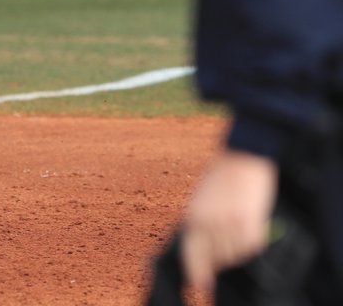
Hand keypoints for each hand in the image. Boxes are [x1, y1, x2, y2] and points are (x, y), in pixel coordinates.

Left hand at [179, 149, 278, 293]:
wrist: (242, 159)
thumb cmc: (219, 178)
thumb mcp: (199, 200)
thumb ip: (198, 223)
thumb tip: (198, 248)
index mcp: (193, 217)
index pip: (191, 254)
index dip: (196, 271)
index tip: (198, 283)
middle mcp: (210, 224)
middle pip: (214, 258)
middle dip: (219, 260)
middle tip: (225, 251)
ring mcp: (230, 225)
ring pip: (234, 255)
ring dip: (235, 250)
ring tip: (237, 230)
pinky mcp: (251, 224)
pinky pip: (250, 247)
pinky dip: (250, 244)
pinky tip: (249, 227)